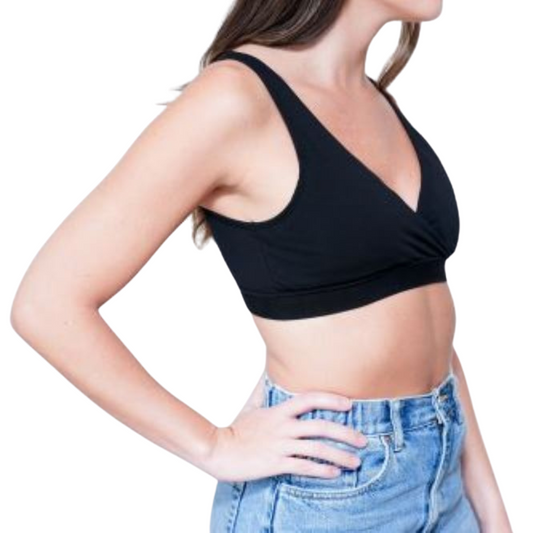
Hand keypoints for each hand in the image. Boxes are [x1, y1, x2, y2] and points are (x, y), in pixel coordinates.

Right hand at [202, 391, 367, 482]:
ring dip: (340, 455)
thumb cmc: (237, 428)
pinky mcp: (275, 463)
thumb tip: (268, 373)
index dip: (331, 399)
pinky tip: (335, 473)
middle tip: (363, 440)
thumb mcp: (252, 406)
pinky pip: (304, 467)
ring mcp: (280, 445)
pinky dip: (322, 470)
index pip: (309, 398)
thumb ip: (264, 391)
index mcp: (279, 411)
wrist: (219, 450)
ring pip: (317, 449)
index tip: (349, 404)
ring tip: (355, 462)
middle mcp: (283, 426)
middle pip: (321, 426)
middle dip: (345, 433)